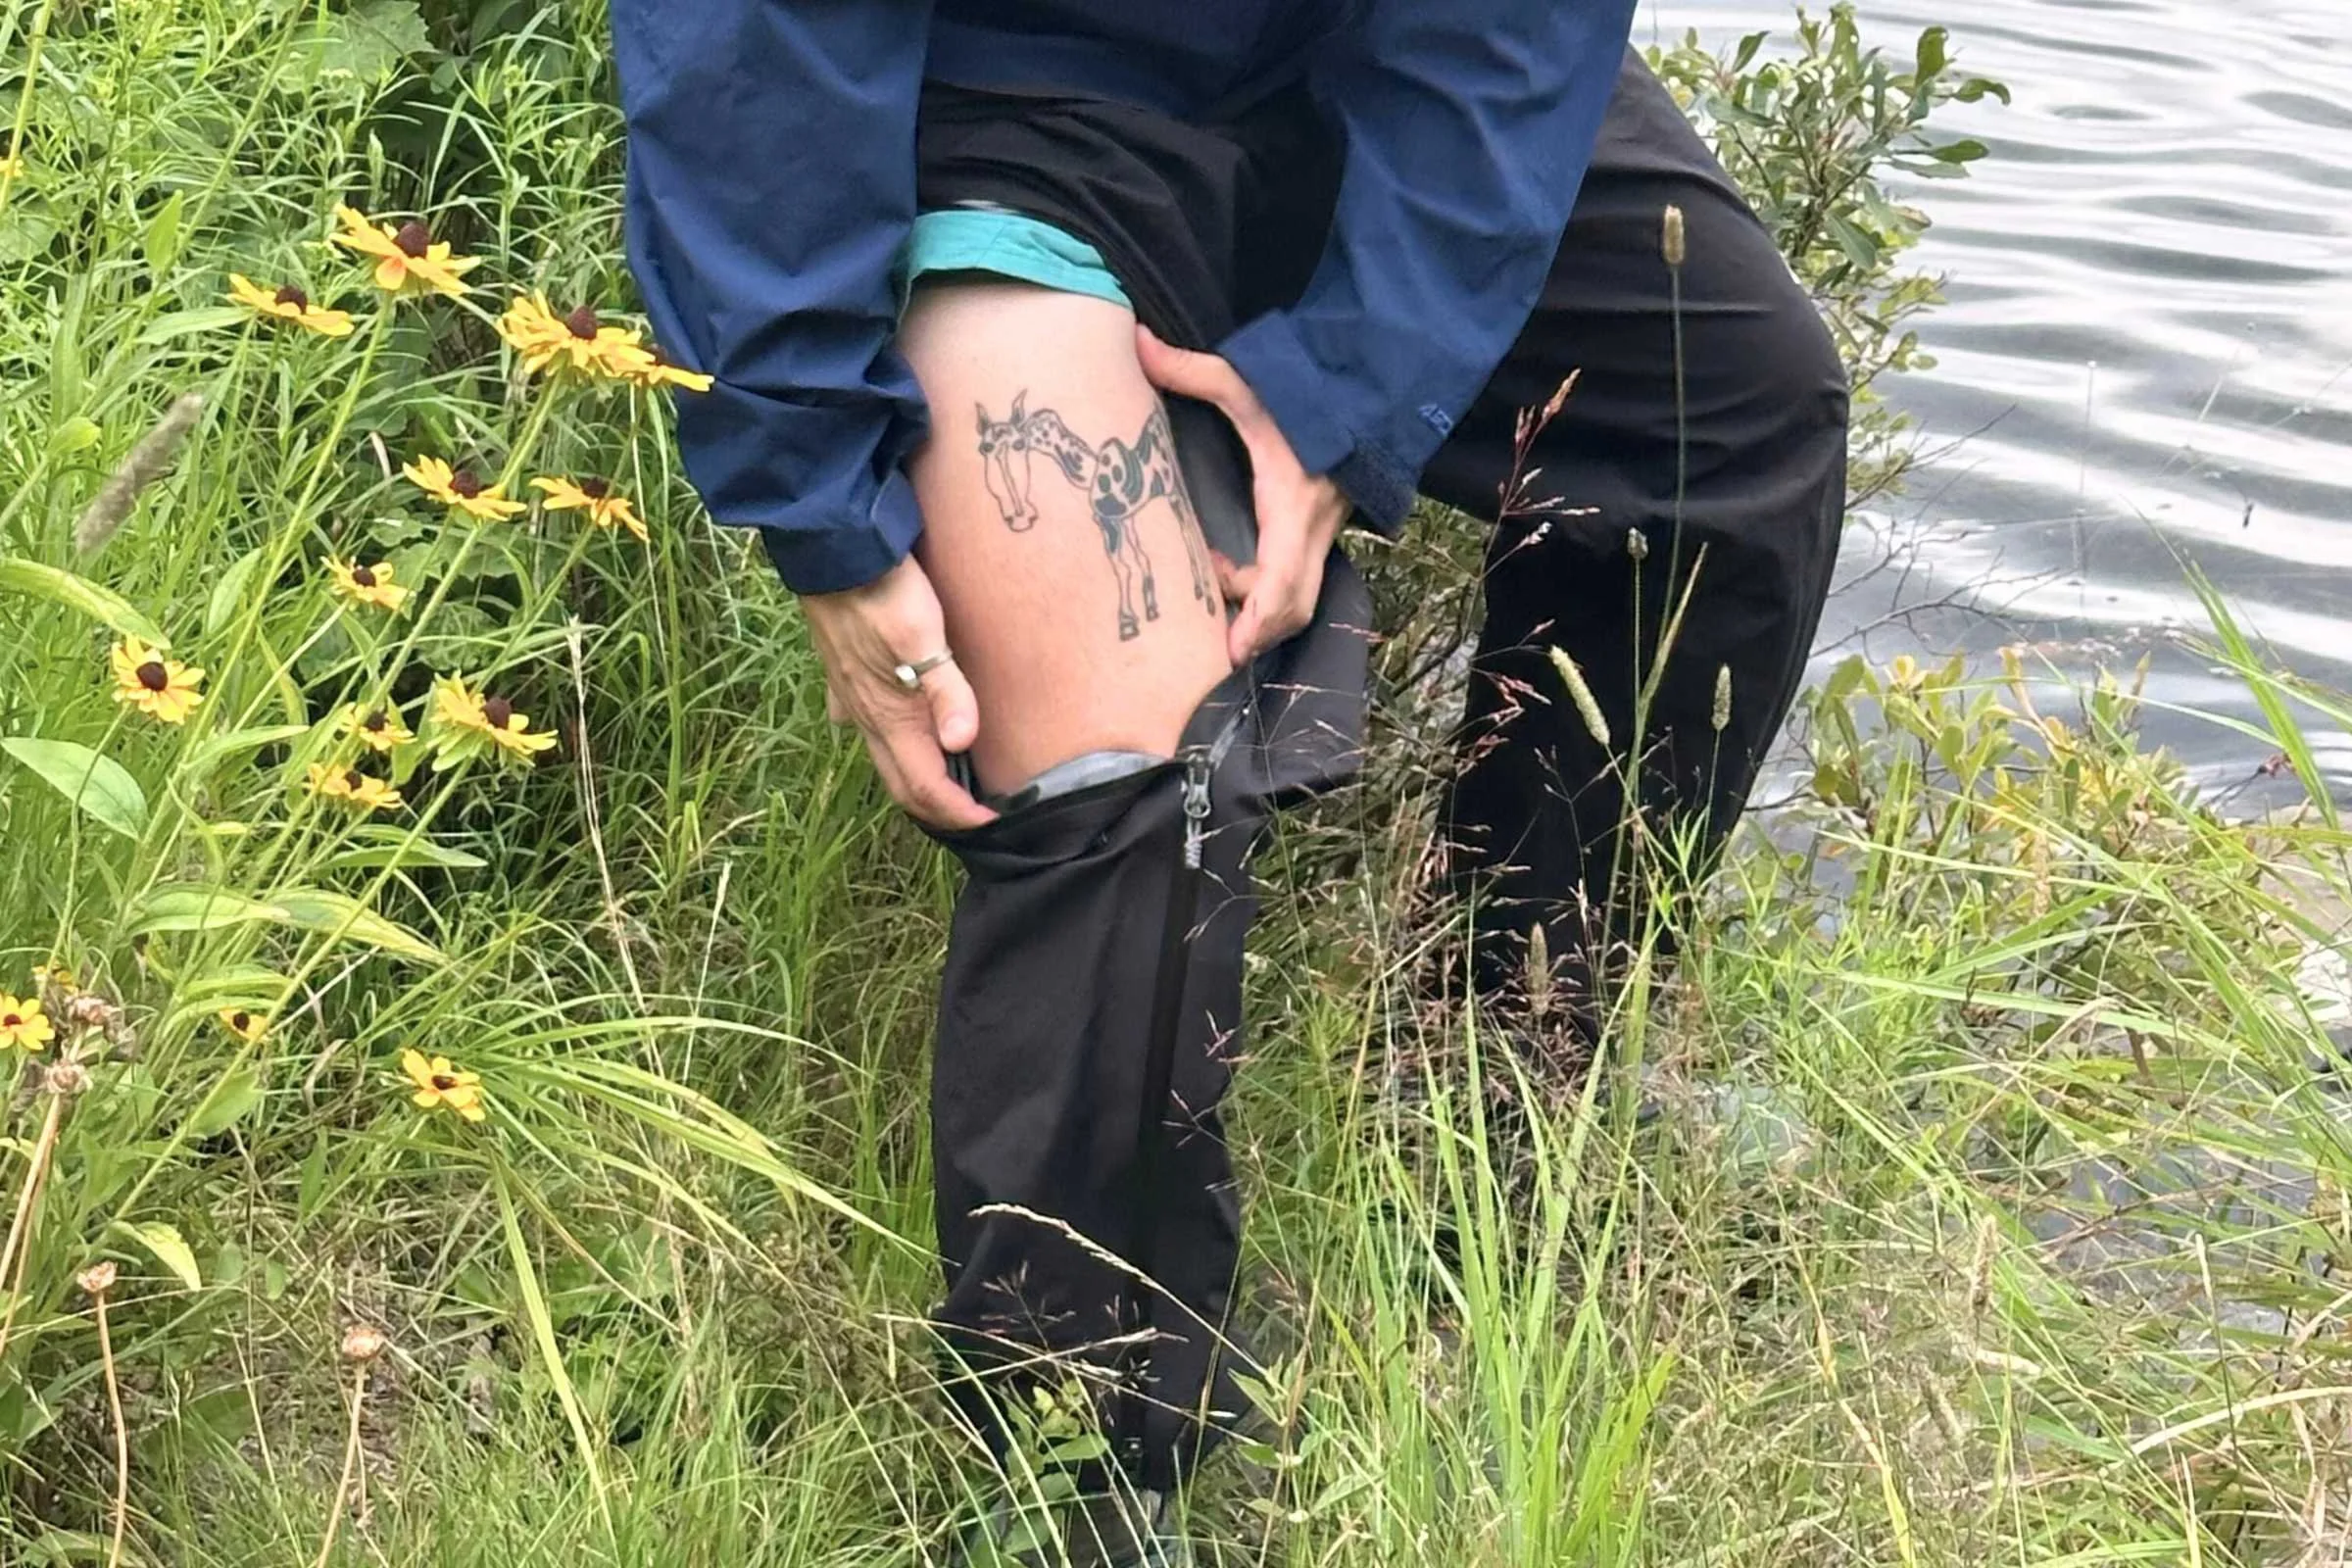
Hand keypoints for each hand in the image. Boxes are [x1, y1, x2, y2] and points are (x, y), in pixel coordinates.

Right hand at [799, 554, 994, 830]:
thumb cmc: (884, 593)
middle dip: (938, 808)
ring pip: (883, 756)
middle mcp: (866, 719)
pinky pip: (865, 724)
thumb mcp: (924, 636)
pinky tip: (896, 727)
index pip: (925, 787)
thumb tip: (961, 743)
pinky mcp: (845, 678)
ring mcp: (851, 699)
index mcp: (889, 718)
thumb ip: (946, 691)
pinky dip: (889, 740)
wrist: (833, 552)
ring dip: (915, 777)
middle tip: (975, 813)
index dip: (958, 813)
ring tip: (949, 779)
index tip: (992, 821)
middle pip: (901, 783)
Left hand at [1135, 325, 1348, 665]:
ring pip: (1297, 599)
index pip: (1283, 585)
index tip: (1229, 650)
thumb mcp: (1246, 382)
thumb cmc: (1307, 389)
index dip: (1258, 623)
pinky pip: (1297, 581)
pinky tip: (1227, 570)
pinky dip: (1266, 592)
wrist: (1368, 385)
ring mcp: (1320, 534)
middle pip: (1293, 608)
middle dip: (1253, 630)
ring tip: (1209, 583)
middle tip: (1208, 640)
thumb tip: (1138, 344)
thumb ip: (1192, 370)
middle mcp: (1312, 531)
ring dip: (1255, 608)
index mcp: (1292, 507)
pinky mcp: (1319, 530)